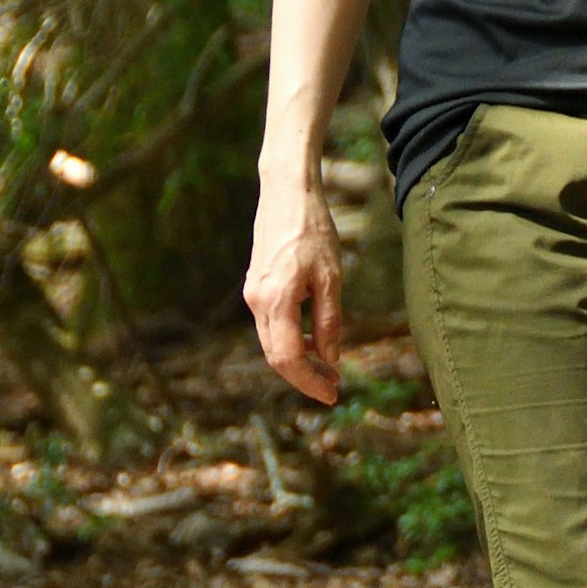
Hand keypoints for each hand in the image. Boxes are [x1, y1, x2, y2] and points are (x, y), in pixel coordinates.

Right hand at [245, 174, 344, 403]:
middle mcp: (257, 301)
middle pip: (276, 356)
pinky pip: (272, 325)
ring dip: (299, 360)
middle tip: (334, 387)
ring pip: (272, 343)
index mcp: (276, 300)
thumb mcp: (331, 279)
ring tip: (329, 368)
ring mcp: (253, 294)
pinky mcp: (256, 286)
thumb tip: (330, 358)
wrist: (286, 193)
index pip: (288, 358)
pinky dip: (291, 341)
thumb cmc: (313, 230)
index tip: (332, 394)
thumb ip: (329, 321)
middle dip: (305, 377)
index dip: (309, 382)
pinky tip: (313, 342)